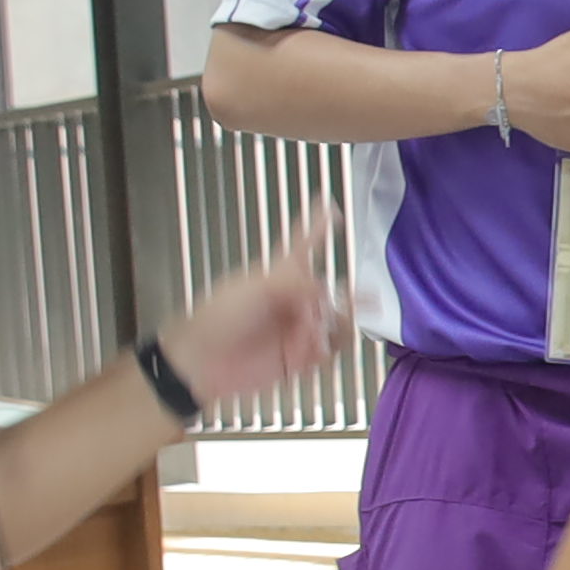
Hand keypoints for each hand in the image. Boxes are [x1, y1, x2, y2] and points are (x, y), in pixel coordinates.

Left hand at [155, 213, 348, 409]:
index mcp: (279, 275)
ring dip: (342, 322)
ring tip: (332, 326)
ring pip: (336, 321)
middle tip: (368, 298)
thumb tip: (326, 286)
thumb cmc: (220, 317)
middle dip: (350, 294)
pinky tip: (320, 347)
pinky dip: (331, 347)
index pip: (303, 244)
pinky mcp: (298, 358)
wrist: (202, 362)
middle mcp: (293, 300)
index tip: (332, 207)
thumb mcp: (255, 288)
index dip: (317, 226)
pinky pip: (329, 352)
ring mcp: (298, 329)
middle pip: (332, 290)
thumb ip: (294, 283)